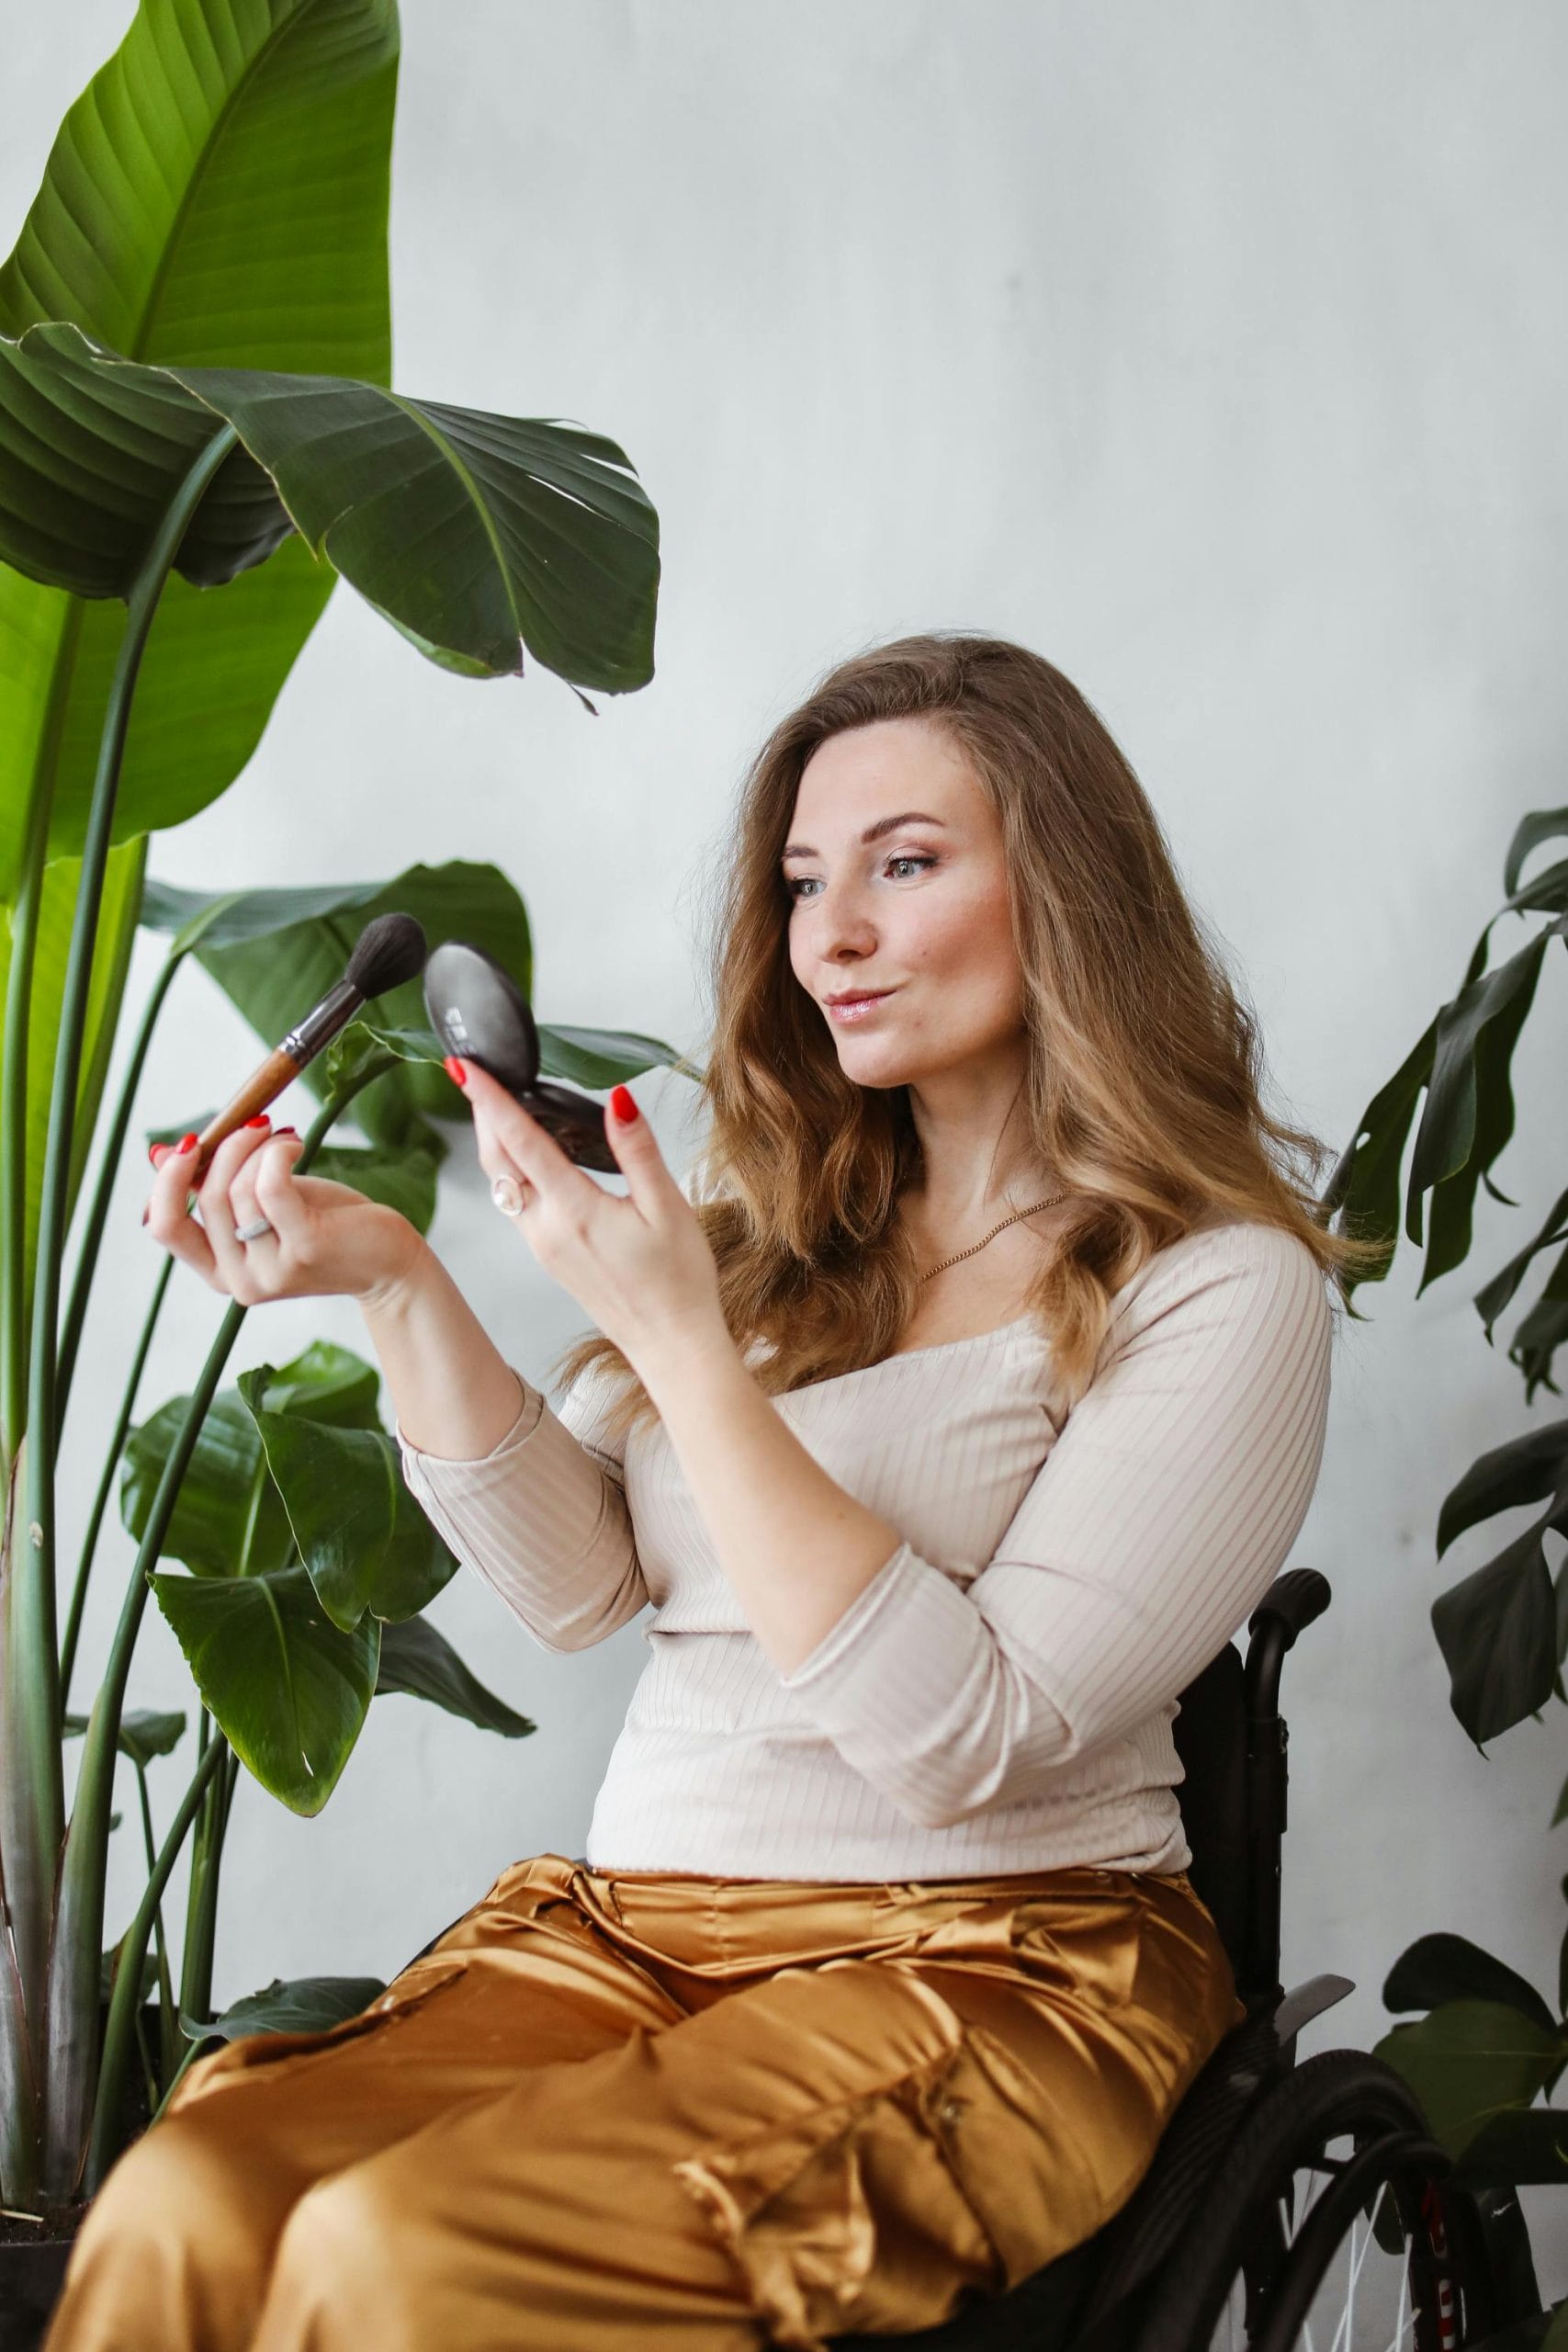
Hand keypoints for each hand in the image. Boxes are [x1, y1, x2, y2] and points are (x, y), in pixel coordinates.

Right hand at [145, 1117, 424, 1305]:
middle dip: (227, 1149)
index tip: (190, 1144)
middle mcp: (240, 1280)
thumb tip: (161, 1154)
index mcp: (220, 1271)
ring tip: (285, 1139)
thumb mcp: (263, 1205)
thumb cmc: (325, 1225)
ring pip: (238, 1190)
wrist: (387, 1260)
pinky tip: (295, 1145)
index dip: (167, 1181)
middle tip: (257, 1125)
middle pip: (205, 1199)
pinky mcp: (306, 1248)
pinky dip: (277, 1153)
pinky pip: (270, 1187)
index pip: (163, 1228)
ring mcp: (272, 1270)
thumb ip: (217, 1187)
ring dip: (259, 1148)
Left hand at [452, 1060, 727, 1384]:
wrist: (670, 1344)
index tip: (468, 1068)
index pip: (521, 1141)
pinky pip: (517, 1204)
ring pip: (502, 1184)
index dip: (491, 1099)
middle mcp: (546, 1230)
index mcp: (574, 1212)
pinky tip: (528, 1156)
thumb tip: (619, 1100)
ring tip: (495, 1106)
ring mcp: (542, 1246)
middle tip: (472, 1075)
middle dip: (481, 1114)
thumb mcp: (667, 1207)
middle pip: (497, 1161)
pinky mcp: (548, 1257)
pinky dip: (512, 1170)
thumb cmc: (678, 1281)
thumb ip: (637, 1150)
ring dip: (493, 1143)